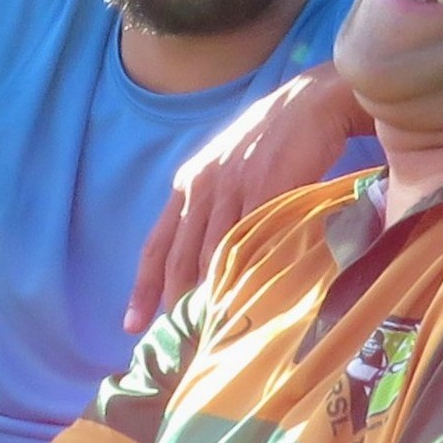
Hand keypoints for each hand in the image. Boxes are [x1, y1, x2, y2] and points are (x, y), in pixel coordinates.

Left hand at [125, 65, 367, 328]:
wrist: (310, 103)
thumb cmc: (273, 139)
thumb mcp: (229, 169)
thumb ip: (215, 208)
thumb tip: (210, 258)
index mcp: (188, 185)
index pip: (156, 245)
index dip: (143, 287)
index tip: (132, 324)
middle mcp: (201, 189)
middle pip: (179, 259)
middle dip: (172, 302)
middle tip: (174, 340)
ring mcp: (232, 190)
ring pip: (212, 257)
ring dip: (209, 297)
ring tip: (210, 333)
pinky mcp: (264, 191)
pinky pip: (250, 242)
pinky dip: (245, 274)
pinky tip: (243, 302)